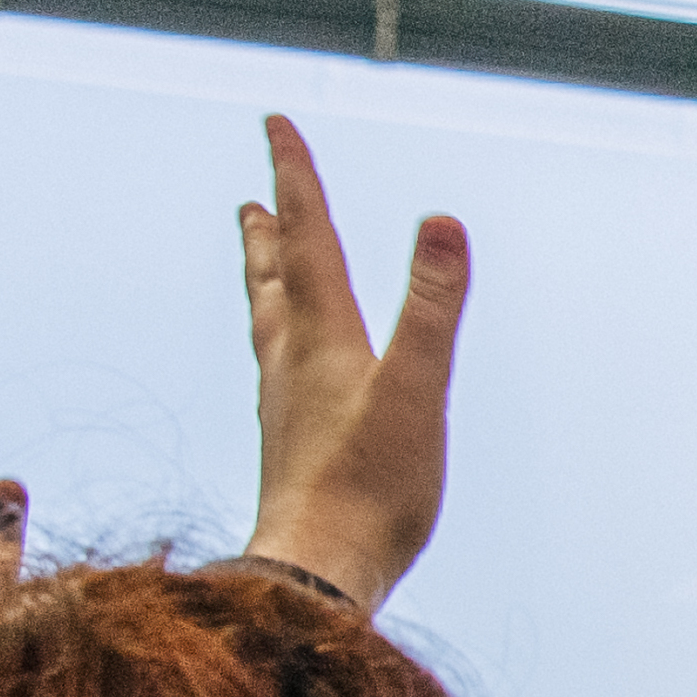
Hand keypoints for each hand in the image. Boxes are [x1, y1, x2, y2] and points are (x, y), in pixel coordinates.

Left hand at [239, 115, 468, 615]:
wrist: (319, 572)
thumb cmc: (371, 489)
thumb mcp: (416, 389)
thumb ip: (430, 306)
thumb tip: (442, 221)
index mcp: (323, 338)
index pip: (308, 239)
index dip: (295, 178)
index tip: (275, 124)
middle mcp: (294, 364)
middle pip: (277, 281)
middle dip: (272, 232)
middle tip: (254, 197)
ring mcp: (288, 408)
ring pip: (271, 326)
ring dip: (267, 284)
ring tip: (261, 264)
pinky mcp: (294, 449)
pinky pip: (280, 374)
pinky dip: (281, 344)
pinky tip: (288, 369)